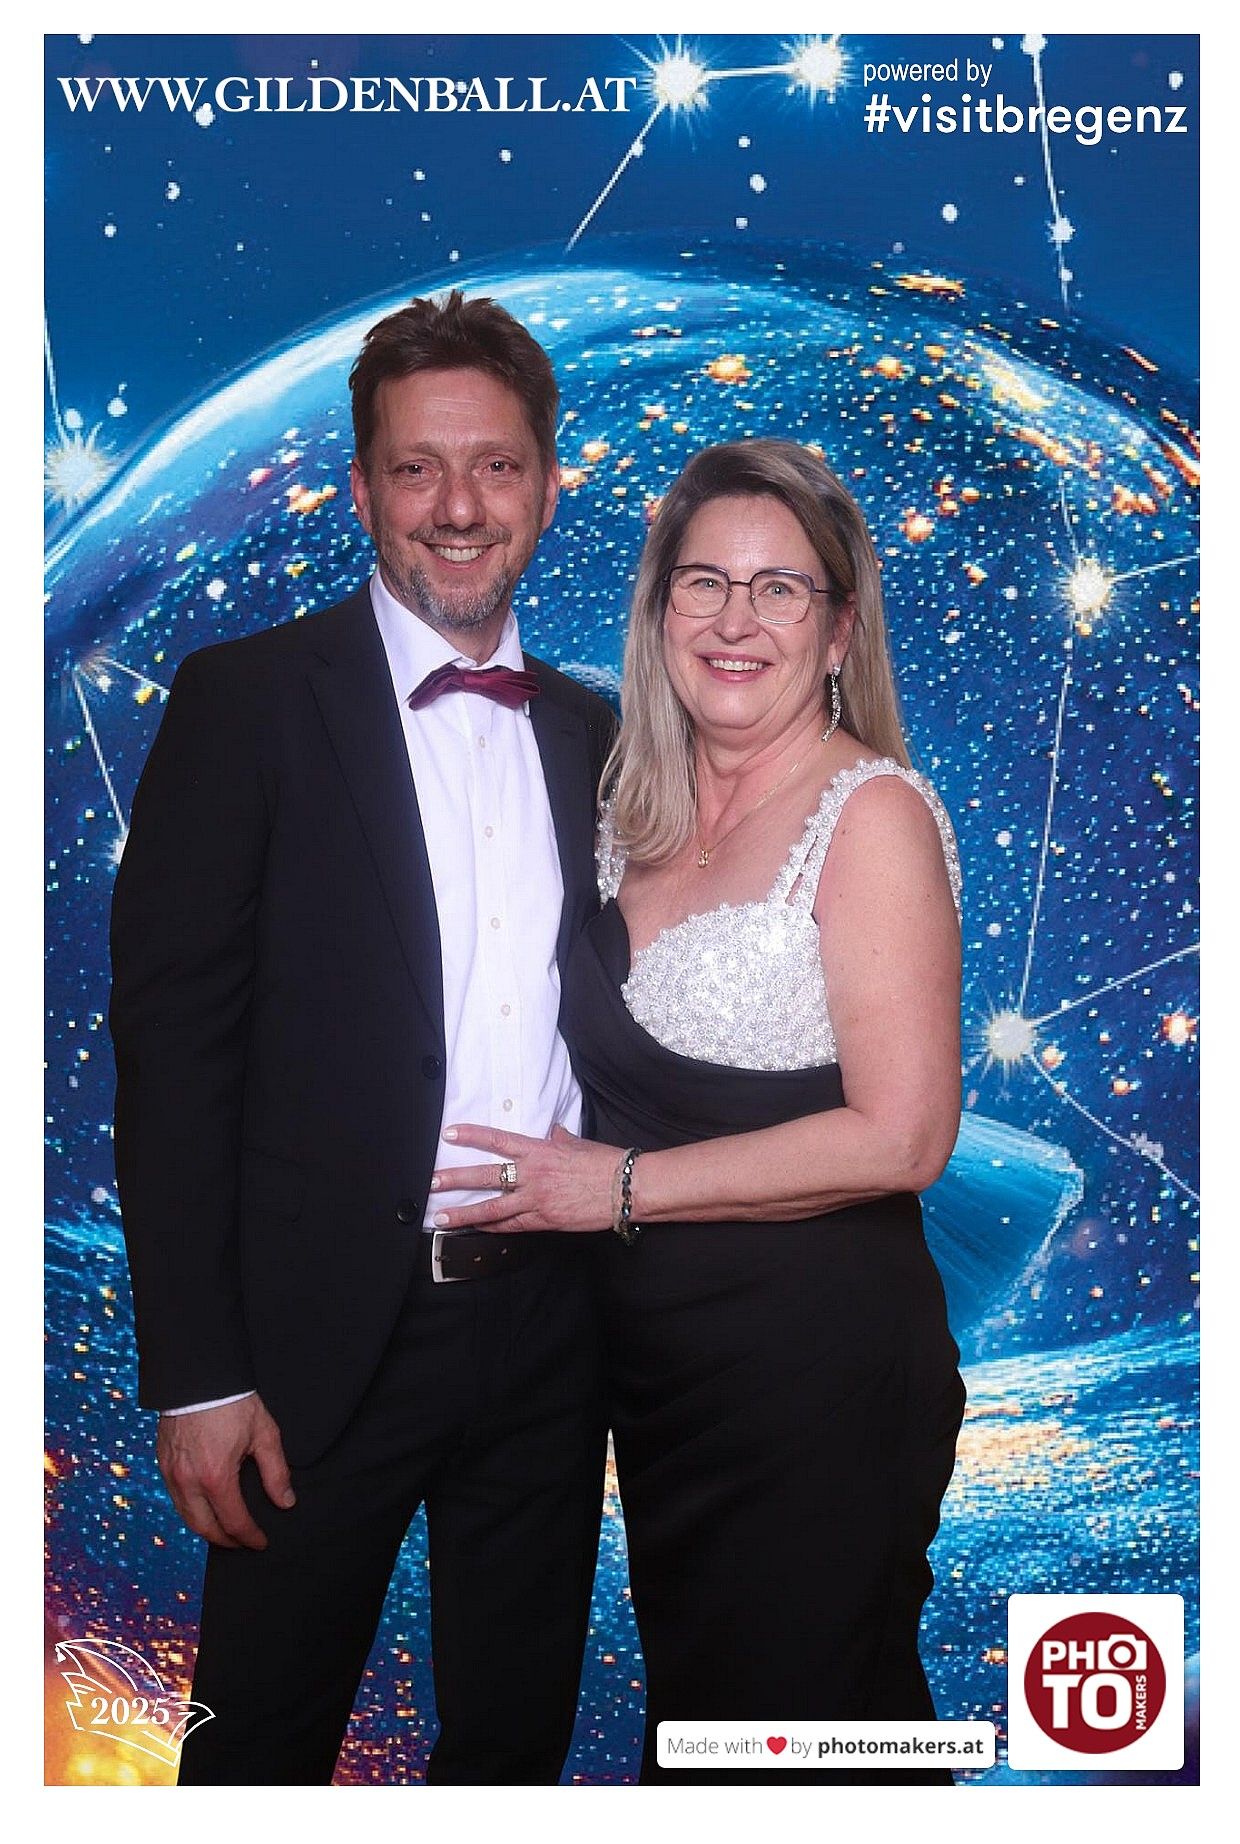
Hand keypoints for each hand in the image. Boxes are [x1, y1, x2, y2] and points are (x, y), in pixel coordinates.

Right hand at [157, 1394, 294, 1549]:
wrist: (198, 1376)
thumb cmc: (233, 1403)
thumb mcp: (264, 1434)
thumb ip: (275, 1472)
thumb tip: (285, 1502)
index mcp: (216, 1477)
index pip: (234, 1521)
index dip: (249, 1537)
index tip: (261, 1542)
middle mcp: (189, 1482)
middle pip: (205, 1528)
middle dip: (226, 1541)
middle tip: (242, 1542)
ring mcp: (172, 1474)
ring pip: (186, 1517)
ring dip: (206, 1529)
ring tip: (225, 1530)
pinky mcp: (163, 1463)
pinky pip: (175, 1499)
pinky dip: (191, 1512)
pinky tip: (204, 1508)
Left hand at [429, 1123, 619, 1232]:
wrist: (625, 1188)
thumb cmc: (604, 1164)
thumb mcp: (577, 1144)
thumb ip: (559, 1138)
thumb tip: (552, 1131)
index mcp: (539, 1150)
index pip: (497, 1140)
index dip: (472, 1136)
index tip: (450, 1134)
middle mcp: (532, 1175)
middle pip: (486, 1176)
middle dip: (455, 1179)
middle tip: (431, 1182)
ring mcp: (536, 1200)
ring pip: (492, 1208)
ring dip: (464, 1213)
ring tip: (441, 1217)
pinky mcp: (544, 1221)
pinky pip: (511, 1226)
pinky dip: (492, 1228)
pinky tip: (475, 1230)